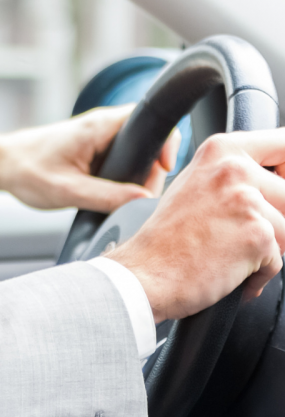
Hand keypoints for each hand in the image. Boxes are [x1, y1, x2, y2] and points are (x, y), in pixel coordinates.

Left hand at [0, 105, 179, 211]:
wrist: (0, 164)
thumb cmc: (25, 170)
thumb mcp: (66, 190)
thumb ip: (107, 196)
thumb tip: (144, 202)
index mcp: (100, 127)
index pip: (150, 120)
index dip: (166, 143)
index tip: (164, 169)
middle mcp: (103, 127)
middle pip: (150, 142)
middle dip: (152, 170)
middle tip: (138, 196)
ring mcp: (100, 138)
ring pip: (138, 155)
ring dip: (137, 177)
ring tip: (119, 199)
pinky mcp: (95, 151)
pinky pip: (123, 161)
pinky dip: (124, 178)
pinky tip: (111, 196)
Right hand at [106, 130, 284, 322]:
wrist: (145, 272)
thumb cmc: (167, 237)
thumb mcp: (196, 183)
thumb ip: (236, 173)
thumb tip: (280, 175)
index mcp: (221, 150)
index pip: (283, 142)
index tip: (281, 180)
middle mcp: (234, 169)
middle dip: (275, 220)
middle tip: (235, 233)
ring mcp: (246, 201)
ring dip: (266, 249)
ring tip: (228, 253)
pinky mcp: (258, 235)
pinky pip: (279, 259)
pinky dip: (257, 273)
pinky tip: (228, 270)